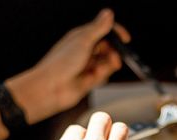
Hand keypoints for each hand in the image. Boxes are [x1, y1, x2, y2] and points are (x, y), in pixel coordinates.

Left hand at [6, 9, 129, 123]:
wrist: (51, 89)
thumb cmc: (60, 64)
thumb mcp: (83, 41)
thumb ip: (98, 28)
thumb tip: (108, 14)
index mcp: (81, 37)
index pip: (103, 30)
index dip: (115, 33)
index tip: (125, 39)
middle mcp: (84, 51)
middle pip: (108, 47)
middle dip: (113, 52)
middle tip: (113, 57)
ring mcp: (87, 65)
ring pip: (108, 63)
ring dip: (107, 66)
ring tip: (99, 70)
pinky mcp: (89, 79)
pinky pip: (104, 76)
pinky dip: (102, 77)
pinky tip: (93, 78)